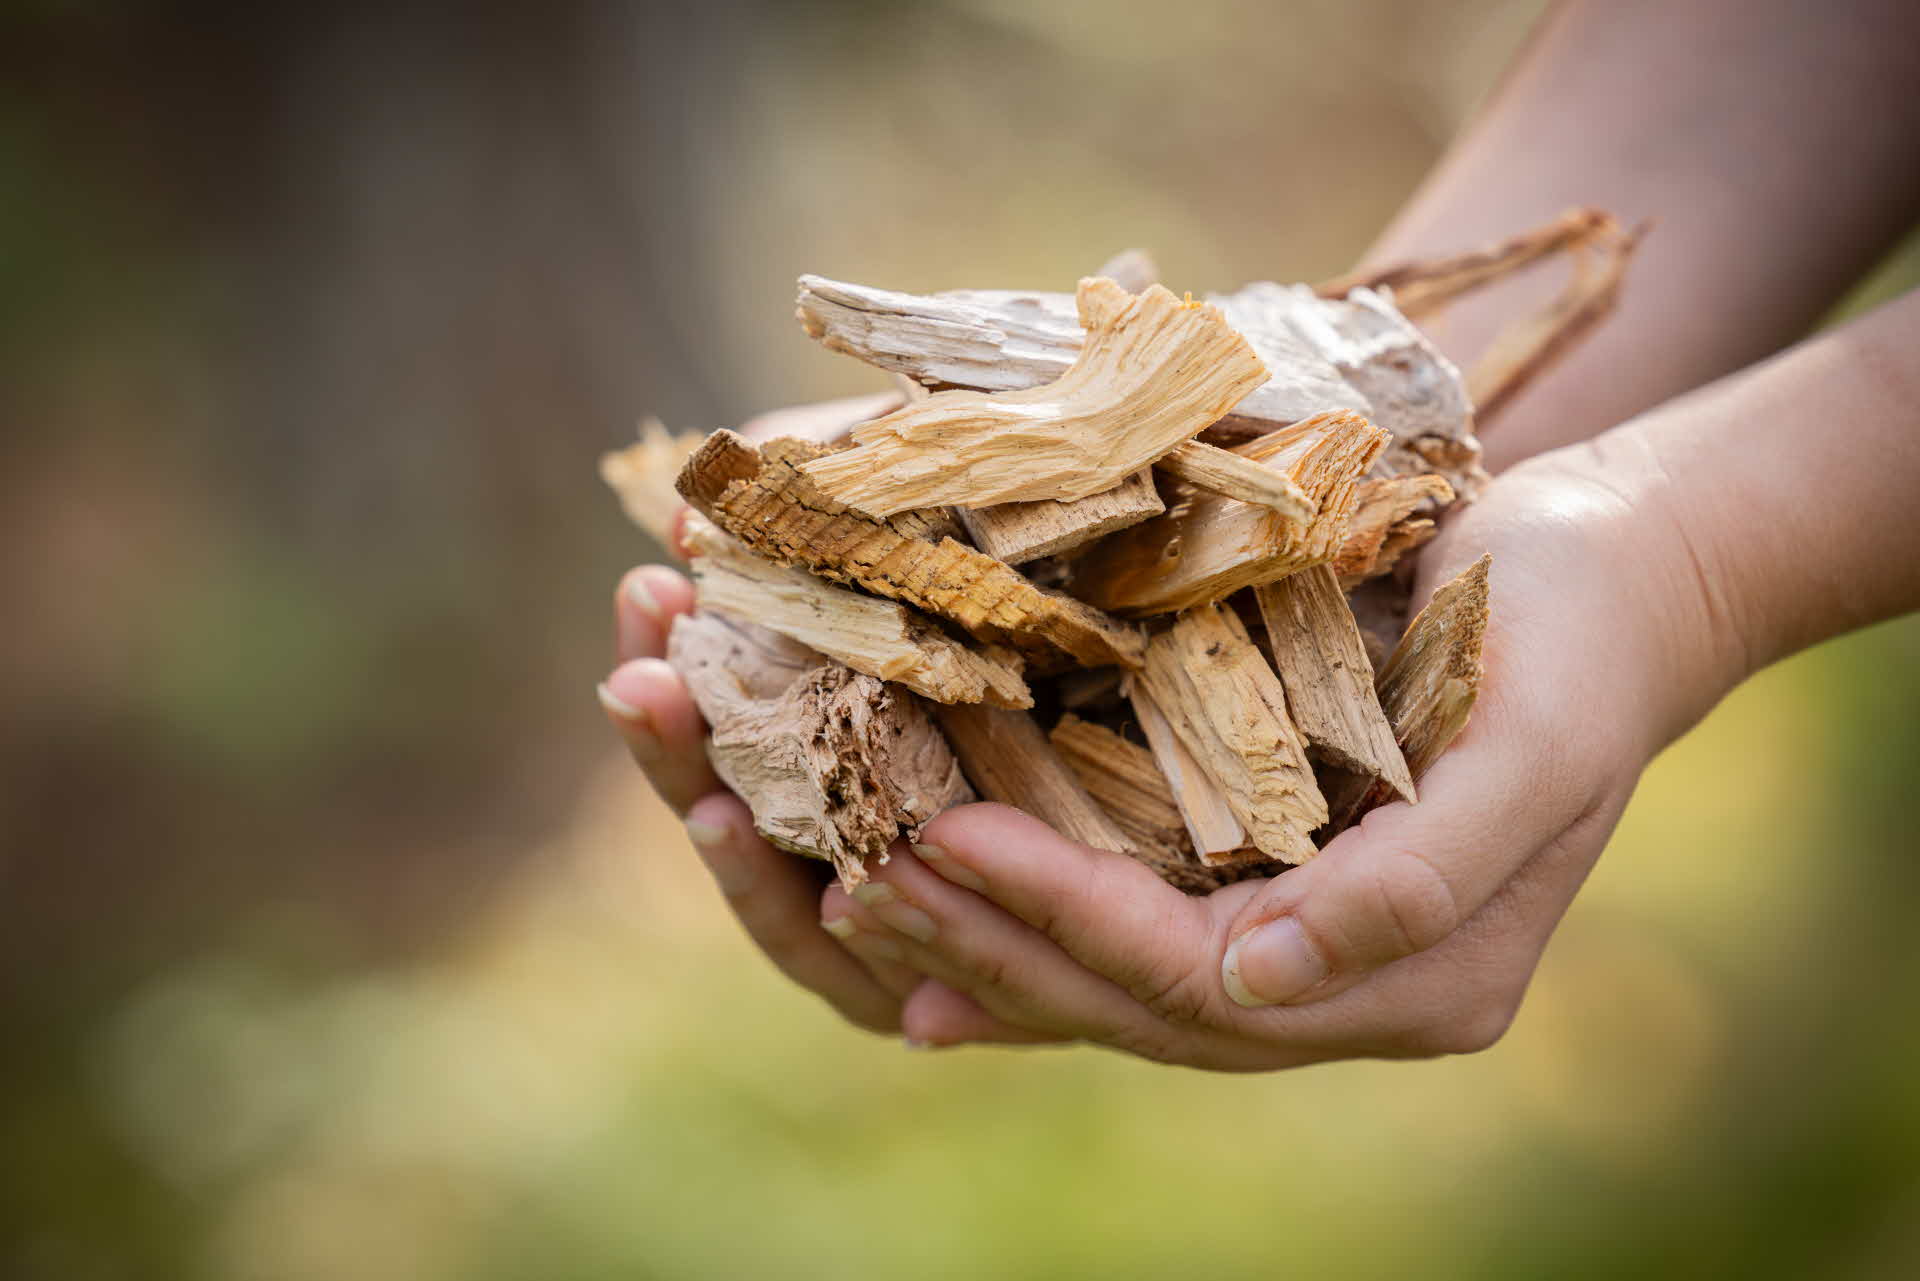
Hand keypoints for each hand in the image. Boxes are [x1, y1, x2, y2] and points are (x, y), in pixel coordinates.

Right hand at [597, 395, 1048, 1042]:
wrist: (1276, 742)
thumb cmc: (1107, 605)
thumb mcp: (977, 536)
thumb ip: (852, 504)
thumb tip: (696, 508)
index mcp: (854, 746)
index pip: (732, 713)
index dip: (676, 656)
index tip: (649, 581)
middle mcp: (870, 846)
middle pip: (739, 819)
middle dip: (675, 754)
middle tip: (638, 678)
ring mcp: (918, 934)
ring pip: (803, 922)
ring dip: (743, 862)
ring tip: (715, 800)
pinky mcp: (990, 999)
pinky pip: (907, 991)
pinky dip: (872, 952)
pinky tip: (853, 890)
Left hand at [820, 436, 1740, 1065]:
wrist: (1614, 581)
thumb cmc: (1575, 634)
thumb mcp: (1532, 741)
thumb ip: (1418, 881)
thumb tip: (1260, 981)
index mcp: (1424, 980)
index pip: (1203, 983)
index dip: (1068, 918)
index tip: (946, 834)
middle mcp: (1352, 991)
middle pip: (1139, 1003)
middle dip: (997, 941)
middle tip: (863, 875)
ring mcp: (1310, 952)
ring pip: (1120, 984)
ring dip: (992, 943)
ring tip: (865, 894)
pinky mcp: (1271, 891)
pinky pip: (1133, 934)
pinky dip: (1034, 930)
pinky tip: (936, 930)